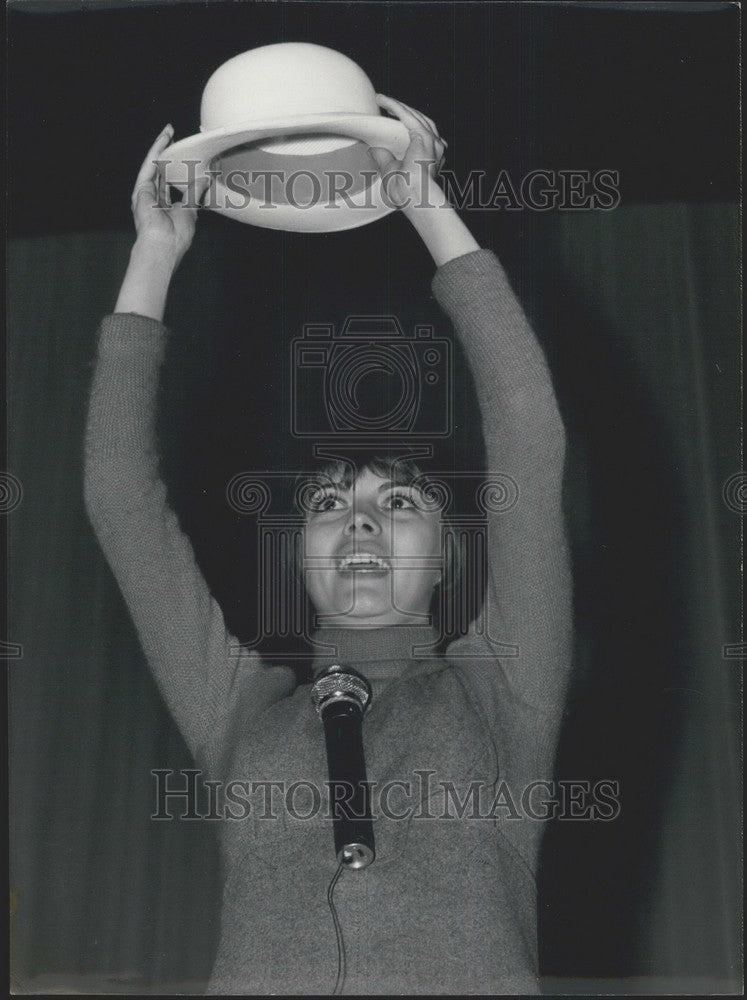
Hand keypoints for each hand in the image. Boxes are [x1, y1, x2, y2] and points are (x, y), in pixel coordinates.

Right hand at [130, 125, 208, 265]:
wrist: (163, 245)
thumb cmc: (176, 236)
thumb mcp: (189, 210)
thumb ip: (194, 193)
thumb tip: (204, 180)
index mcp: (162, 206)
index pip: (167, 182)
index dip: (173, 167)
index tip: (180, 154)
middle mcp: (151, 198)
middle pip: (158, 170)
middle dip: (165, 152)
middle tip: (172, 135)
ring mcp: (145, 194)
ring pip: (153, 165)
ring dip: (160, 147)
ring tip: (168, 132)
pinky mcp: (141, 190)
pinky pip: (149, 167)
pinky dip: (156, 152)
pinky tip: (162, 140)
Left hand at [369, 95, 447, 209]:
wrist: (415, 198)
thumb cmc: (407, 193)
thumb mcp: (391, 171)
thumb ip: (384, 158)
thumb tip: (373, 150)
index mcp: (430, 156)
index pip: (421, 134)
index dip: (407, 125)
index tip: (393, 120)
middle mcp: (435, 147)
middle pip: (420, 121)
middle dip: (404, 112)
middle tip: (387, 106)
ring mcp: (432, 142)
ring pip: (415, 116)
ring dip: (399, 107)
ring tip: (384, 101)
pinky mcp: (424, 138)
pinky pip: (408, 116)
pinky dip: (396, 107)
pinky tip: (384, 102)